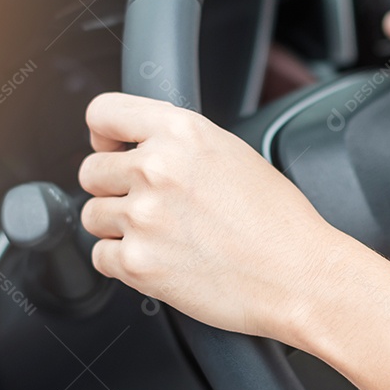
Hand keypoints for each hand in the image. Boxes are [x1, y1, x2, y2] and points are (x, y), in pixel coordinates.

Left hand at [78, 92, 346, 340]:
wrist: (299, 276)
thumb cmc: (279, 223)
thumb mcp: (234, 153)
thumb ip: (181, 144)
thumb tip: (141, 146)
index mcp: (181, 132)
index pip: (102, 113)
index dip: (102, 134)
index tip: (110, 149)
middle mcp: (157, 168)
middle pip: (90, 171)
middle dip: (111, 188)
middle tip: (146, 204)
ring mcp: (143, 216)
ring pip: (91, 215)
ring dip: (117, 226)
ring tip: (159, 236)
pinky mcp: (137, 263)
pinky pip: (101, 257)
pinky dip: (123, 262)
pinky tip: (160, 259)